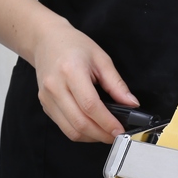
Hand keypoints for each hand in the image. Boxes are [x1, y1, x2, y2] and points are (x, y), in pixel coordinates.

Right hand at [33, 19, 137, 142]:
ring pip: (70, 130)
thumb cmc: (74, 46)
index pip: (90, 105)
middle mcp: (55, 87)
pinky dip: (80, 132)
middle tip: (116, 136)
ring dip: (91, 137)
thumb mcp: (101, 59)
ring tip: (106, 134)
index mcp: (70, 71)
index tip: (120, 130)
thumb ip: (117, 84)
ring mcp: (47, 98)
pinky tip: (92, 128)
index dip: (107, 122)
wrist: (47, 41)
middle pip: (79, 122)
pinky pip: (64, 127)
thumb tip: (132, 103)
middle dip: (101, 135)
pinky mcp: (45, 105)